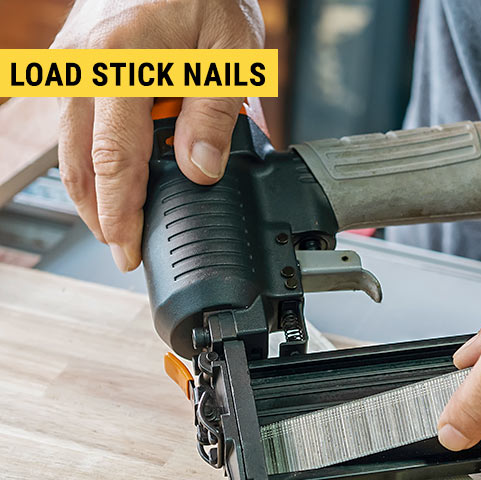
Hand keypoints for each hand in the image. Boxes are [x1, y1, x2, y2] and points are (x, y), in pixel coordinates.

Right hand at [52, 0, 263, 270]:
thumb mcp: (232, 52)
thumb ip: (215, 112)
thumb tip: (199, 170)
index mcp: (122, 64)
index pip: (114, 159)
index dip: (119, 212)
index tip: (127, 248)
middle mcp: (85, 65)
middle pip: (79, 161)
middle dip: (98, 213)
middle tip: (122, 249)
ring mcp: (74, 62)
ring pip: (70, 145)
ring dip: (92, 188)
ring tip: (118, 221)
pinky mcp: (77, 61)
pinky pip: (77, 121)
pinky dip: (93, 155)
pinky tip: (116, 174)